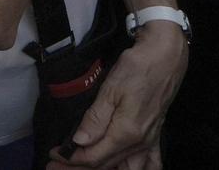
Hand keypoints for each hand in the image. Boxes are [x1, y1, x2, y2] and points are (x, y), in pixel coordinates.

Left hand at [47, 23, 184, 168]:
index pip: (94, 157)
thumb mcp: (110, 90)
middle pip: (106, 166)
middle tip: (56, 166)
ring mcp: (150, 142)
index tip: (54, 155)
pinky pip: (151, 164)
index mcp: (126, 133)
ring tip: (83, 169)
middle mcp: (140, 143)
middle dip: (79, 168)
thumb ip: (95, 119)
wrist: (165, 59)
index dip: (70, 159)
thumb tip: (79, 142)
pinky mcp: (156, 137)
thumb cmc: (136, 69)